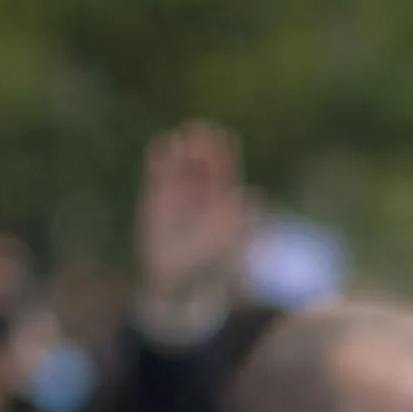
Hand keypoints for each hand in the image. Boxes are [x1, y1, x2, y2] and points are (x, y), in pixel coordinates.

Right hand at [137, 123, 253, 310]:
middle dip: (204, 147)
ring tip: (182, 137)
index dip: (225, 154)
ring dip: (182, 151)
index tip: (225, 136)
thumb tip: (256, 194)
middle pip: (204, 164)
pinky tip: (162, 146)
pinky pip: (158, 175)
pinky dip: (160, 161)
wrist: (178, 282)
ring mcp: (179, 196)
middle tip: (202, 128)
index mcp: (223, 203)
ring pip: (182, 166)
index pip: (226, 173)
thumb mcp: (229, 243)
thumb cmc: (210, 267)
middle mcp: (202, 195)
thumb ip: (242, 219)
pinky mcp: (156, 199)